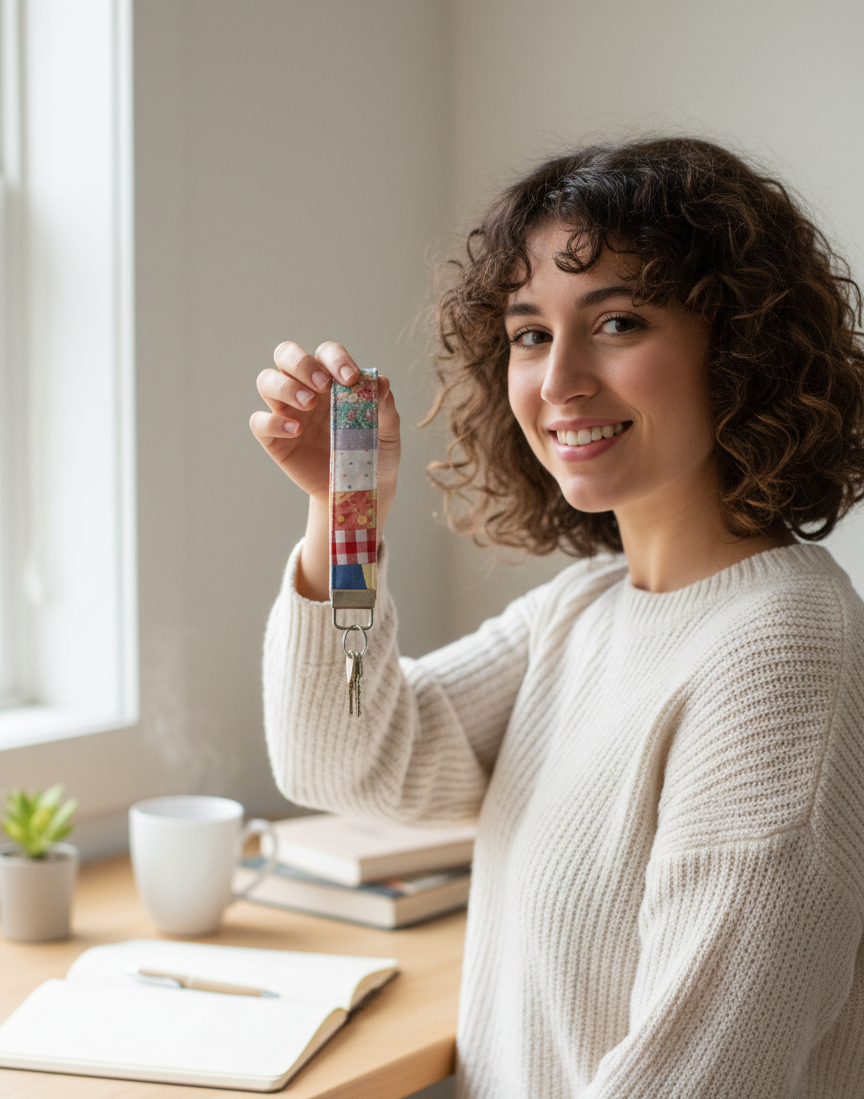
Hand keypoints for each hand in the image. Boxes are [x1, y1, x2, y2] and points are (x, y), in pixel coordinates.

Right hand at [251, 341, 400, 599]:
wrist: (361, 490)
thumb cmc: (374, 453)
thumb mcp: (387, 430)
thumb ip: (383, 405)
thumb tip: (379, 382)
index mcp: (332, 379)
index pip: (325, 353)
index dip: (335, 358)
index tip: (350, 379)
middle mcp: (306, 389)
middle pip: (286, 355)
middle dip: (301, 363)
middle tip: (322, 386)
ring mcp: (287, 412)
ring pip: (267, 381)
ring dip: (285, 387)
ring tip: (308, 405)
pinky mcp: (275, 438)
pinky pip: (260, 422)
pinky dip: (273, 422)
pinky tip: (296, 431)